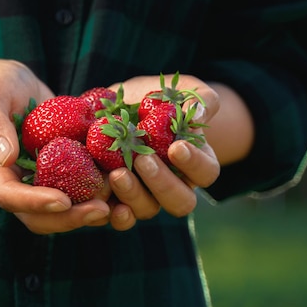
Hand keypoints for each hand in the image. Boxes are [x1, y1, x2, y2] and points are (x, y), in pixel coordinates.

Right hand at [0, 60, 111, 233]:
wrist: (13, 84)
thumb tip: (7, 157)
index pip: (9, 196)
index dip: (35, 203)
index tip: (63, 201)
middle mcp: (14, 183)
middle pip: (37, 217)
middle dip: (69, 218)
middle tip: (101, 210)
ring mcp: (37, 181)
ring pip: (59, 213)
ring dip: (86, 214)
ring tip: (118, 206)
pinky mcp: (58, 174)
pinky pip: (76, 193)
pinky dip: (97, 195)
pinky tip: (122, 187)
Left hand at [105, 74, 220, 229]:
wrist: (116, 106)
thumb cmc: (156, 97)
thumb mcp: (180, 90)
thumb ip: (199, 99)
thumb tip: (199, 112)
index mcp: (195, 163)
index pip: (206, 172)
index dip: (195, 164)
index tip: (176, 147)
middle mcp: (171, 185)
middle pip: (180, 202)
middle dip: (162, 183)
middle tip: (144, 161)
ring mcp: (143, 196)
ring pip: (146, 210)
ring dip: (133, 195)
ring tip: (116, 174)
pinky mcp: (114, 198)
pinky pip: (115, 216)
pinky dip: (108, 213)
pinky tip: (100, 202)